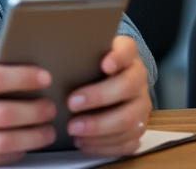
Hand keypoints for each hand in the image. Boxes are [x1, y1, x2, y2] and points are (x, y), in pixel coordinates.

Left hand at [65, 34, 151, 154]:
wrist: (109, 83)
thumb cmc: (93, 68)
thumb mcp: (88, 54)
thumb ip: (79, 54)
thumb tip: (54, 57)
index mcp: (128, 55)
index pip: (128, 50)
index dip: (118, 58)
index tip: (104, 65)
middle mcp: (139, 78)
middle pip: (127, 87)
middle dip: (98, 97)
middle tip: (71, 104)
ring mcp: (141, 104)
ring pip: (129, 119)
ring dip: (99, 127)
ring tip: (73, 129)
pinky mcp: (140, 127)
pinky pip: (128, 142)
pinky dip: (104, 145)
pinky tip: (84, 142)